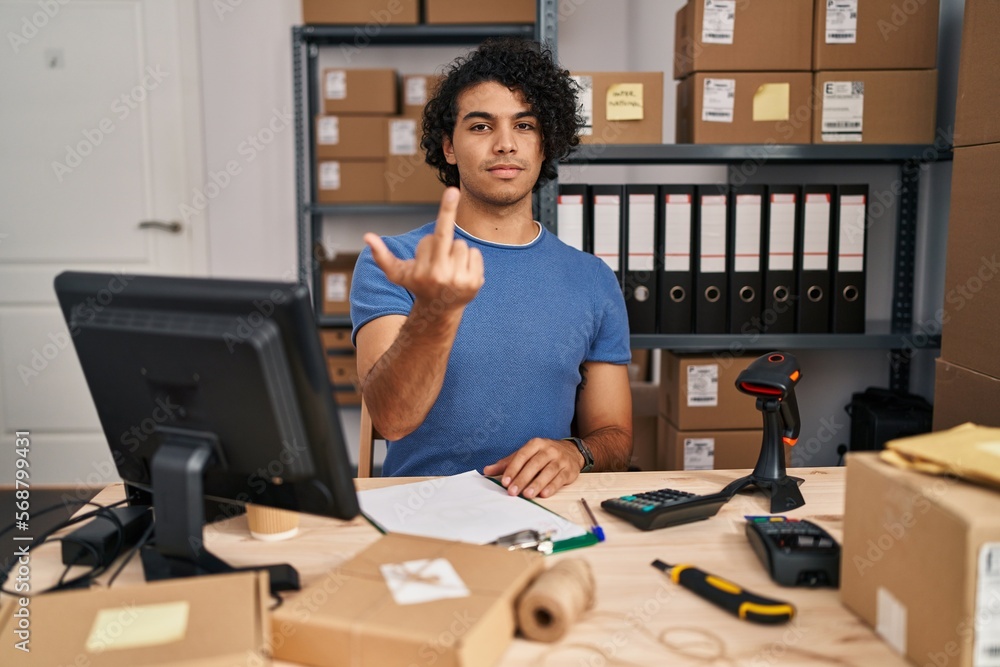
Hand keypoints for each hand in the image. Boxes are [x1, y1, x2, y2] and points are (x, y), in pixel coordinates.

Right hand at [363, 187, 483, 310]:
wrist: (439, 310)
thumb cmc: (416, 285)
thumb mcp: (397, 273)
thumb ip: (382, 255)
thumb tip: (367, 237)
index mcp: (424, 271)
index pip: (434, 236)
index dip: (443, 211)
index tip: (452, 190)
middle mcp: (443, 276)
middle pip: (449, 237)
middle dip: (448, 214)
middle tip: (451, 192)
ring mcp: (461, 280)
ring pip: (462, 245)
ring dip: (454, 251)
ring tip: (447, 264)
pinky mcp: (475, 283)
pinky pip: (475, 254)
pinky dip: (468, 259)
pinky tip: (460, 271)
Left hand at [483, 438, 584, 498]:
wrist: (571, 451)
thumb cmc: (543, 455)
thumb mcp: (526, 454)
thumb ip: (507, 463)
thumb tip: (487, 471)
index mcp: (535, 444)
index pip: (522, 456)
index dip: (513, 469)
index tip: (505, 482)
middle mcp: (549, 450)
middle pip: (535, 464)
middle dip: (523, 478)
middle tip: (513, 491)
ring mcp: (560, 459)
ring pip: (548, 471)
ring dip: (537, 483)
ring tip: (528, 494)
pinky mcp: (569, 470)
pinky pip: (560, 478)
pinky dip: (552, 486)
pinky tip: (544, 494)